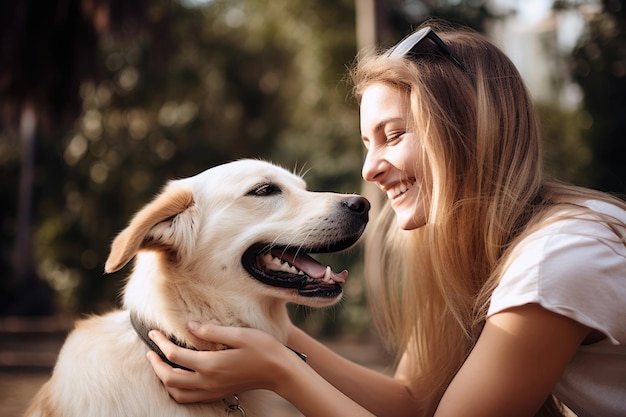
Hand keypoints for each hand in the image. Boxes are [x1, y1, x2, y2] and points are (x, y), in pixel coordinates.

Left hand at [147, 322, 291, 402]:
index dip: (160, 343)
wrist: (279, 371)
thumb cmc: (263, 349)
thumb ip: (212, 331)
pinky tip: (178, 378)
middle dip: (155, 364)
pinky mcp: (218, 393)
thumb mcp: (239, 334)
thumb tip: (190, 326)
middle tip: (150, 350)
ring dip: (164, 379)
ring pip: (176, 392)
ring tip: (160, 364)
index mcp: (211, 364)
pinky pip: (189, 398)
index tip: (154, 332)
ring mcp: (212, 390)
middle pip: (169, 378)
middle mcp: (208, 381)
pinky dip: (176, 390)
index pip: (175, 355)